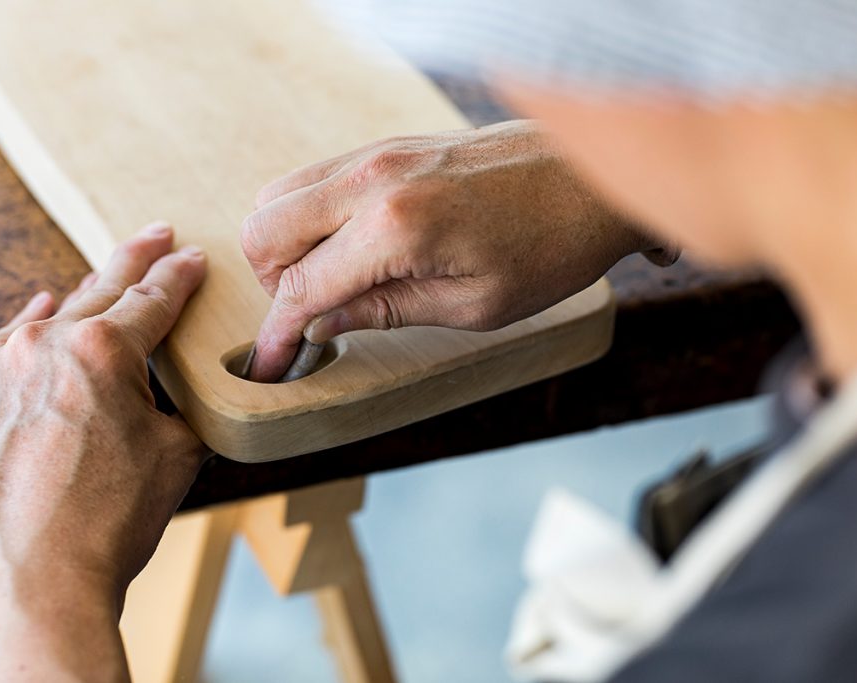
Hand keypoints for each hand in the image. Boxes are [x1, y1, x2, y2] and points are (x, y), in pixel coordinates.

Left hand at [0, 222, 206, 681]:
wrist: (39, 575)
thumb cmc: (113, 518)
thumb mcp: (179, 449)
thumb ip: (181, 400)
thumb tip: (179, 388)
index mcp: (105, 349)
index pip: (154, 297)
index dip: (179, 275)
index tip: (191, 256)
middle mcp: (43, 342)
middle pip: (100, 288)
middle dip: (135, 260)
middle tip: (157, 235)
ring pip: (47, 317)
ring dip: (79, 301)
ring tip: (101, 282)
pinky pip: (2, 348)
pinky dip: (27, 334)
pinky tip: (40, 316)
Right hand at [241, 120, 652, 380]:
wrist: (593, 175)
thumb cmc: (549, 246)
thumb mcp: (471, 305)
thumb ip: (383, 311)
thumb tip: (319, 324)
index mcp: (393, 227)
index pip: (299, 285)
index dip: (277, 335)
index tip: (272, 365)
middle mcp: (371, 179)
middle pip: (263, 228)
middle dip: (273, 283)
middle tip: (310, 316)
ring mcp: (376, 153)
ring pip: (280, 197)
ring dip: (287, 247)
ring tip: (333, 284)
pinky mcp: (388, 145)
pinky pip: (316, 179)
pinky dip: (311, 218)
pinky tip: (352, 250)